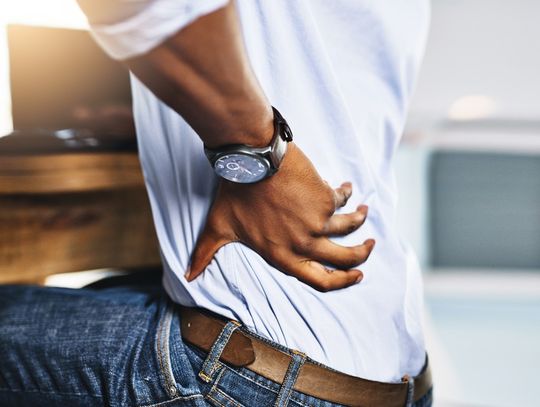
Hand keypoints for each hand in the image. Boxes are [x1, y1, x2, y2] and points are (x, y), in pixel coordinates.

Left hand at [186, 143, 374, 291]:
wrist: (251, 160)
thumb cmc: (234, 193)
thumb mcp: (217, 228)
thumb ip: (205, 255)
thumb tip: (186, 277)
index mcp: (283, 257)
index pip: (321, 282)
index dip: (343, 282)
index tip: (357, 275)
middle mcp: (304, 245)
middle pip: (345, 260)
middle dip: (362, 256)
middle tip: (370, 246)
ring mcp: (318, 223)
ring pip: (351, 228)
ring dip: (360, 220)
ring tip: (363, 211)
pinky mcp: (326, 199)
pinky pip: (344, 199)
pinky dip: (348, 193)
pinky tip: (346, 186)